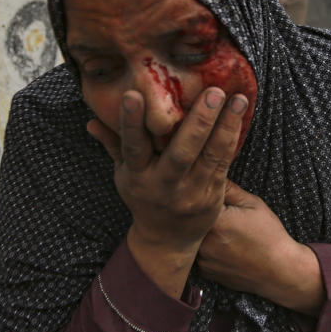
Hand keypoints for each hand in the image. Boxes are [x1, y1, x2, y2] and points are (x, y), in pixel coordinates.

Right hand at [87, 89, 248, 294]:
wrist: (167, 240)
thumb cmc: (143, 197)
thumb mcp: (124, 174)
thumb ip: (113, 145)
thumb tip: (91, 122)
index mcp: (138, 176)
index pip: (133, 147)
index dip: (131, 122)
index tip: (134, 95)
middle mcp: (165, 185)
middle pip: (182, 152)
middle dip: (199, 121)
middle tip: (212, 92)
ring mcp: (191, 192)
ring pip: (211, 156)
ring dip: (226, 125)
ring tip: (238, 99)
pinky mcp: (213, 194)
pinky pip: (224, 162)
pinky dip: (232, 137)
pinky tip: (239, 115)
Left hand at [196, 182, 323, 315]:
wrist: (280, 271)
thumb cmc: (269, 235)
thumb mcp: (252, 204)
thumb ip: (229, 188)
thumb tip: (213, 174)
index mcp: (215, 221)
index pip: (197, 200)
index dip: (202, 195)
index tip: (209, 195)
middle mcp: (203, 242)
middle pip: (192, 220)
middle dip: (201, 214)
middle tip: (221, 215)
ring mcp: (203, 259)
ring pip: (193, 237)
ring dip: (202, 232)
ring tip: (225, 231)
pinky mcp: (206, 271)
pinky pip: (198, 254)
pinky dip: (207, 248)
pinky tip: (224, 245)